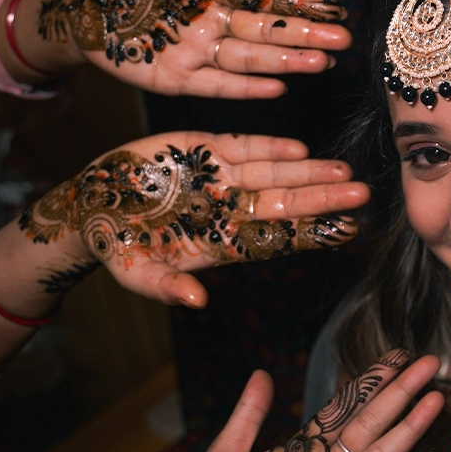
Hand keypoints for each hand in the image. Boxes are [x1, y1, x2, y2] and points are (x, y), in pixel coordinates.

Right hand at [18, 131, 367, 306]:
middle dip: (323, 200)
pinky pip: (244, 148)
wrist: (88, 205)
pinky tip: (298, 149)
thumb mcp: (135, 272)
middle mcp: (230, 210)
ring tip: (345, 170)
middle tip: (362, 194)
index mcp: (223, 242)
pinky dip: (269, 148)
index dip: (311, 236)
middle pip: (287, 205)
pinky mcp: (202, 148)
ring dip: (309, 173)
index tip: (346, 232)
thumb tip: (198, 303)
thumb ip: (166, 287)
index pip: (277, 240)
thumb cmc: (115, 246)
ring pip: (274, 175)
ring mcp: (220, 178)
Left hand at [37, 0, 351, 98]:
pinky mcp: (175, 78)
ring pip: (249, 58)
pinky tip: (277, 88)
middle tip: (345, 38)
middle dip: (306, 34)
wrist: (76, 11)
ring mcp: (197, 52)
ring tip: (322, 61)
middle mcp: (213, 22)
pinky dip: (245, 88)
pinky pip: (216, 85)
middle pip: (268, 29)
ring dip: (286, 60)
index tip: (333, 5)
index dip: (299, 0)